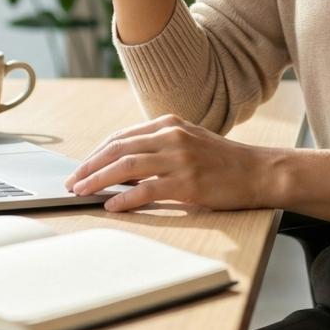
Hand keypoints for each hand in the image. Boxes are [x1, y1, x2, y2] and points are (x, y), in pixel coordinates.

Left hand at [64, 113, 278, 212]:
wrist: (258, 171)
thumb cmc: (222, 161)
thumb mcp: (188, 141)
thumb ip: (159, 147)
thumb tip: (121, 167)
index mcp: (169, 123)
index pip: (121, 136)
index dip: (96, 153)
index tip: (81, 168)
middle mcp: (172, 135)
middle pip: (118, 148)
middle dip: (89, 166)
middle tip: (72, 182)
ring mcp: (180, 158)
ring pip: (126, 166)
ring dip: (98, 180)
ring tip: (82, 192)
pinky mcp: (188, 182)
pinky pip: (147, 189)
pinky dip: (125, 198)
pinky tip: (112, 205)